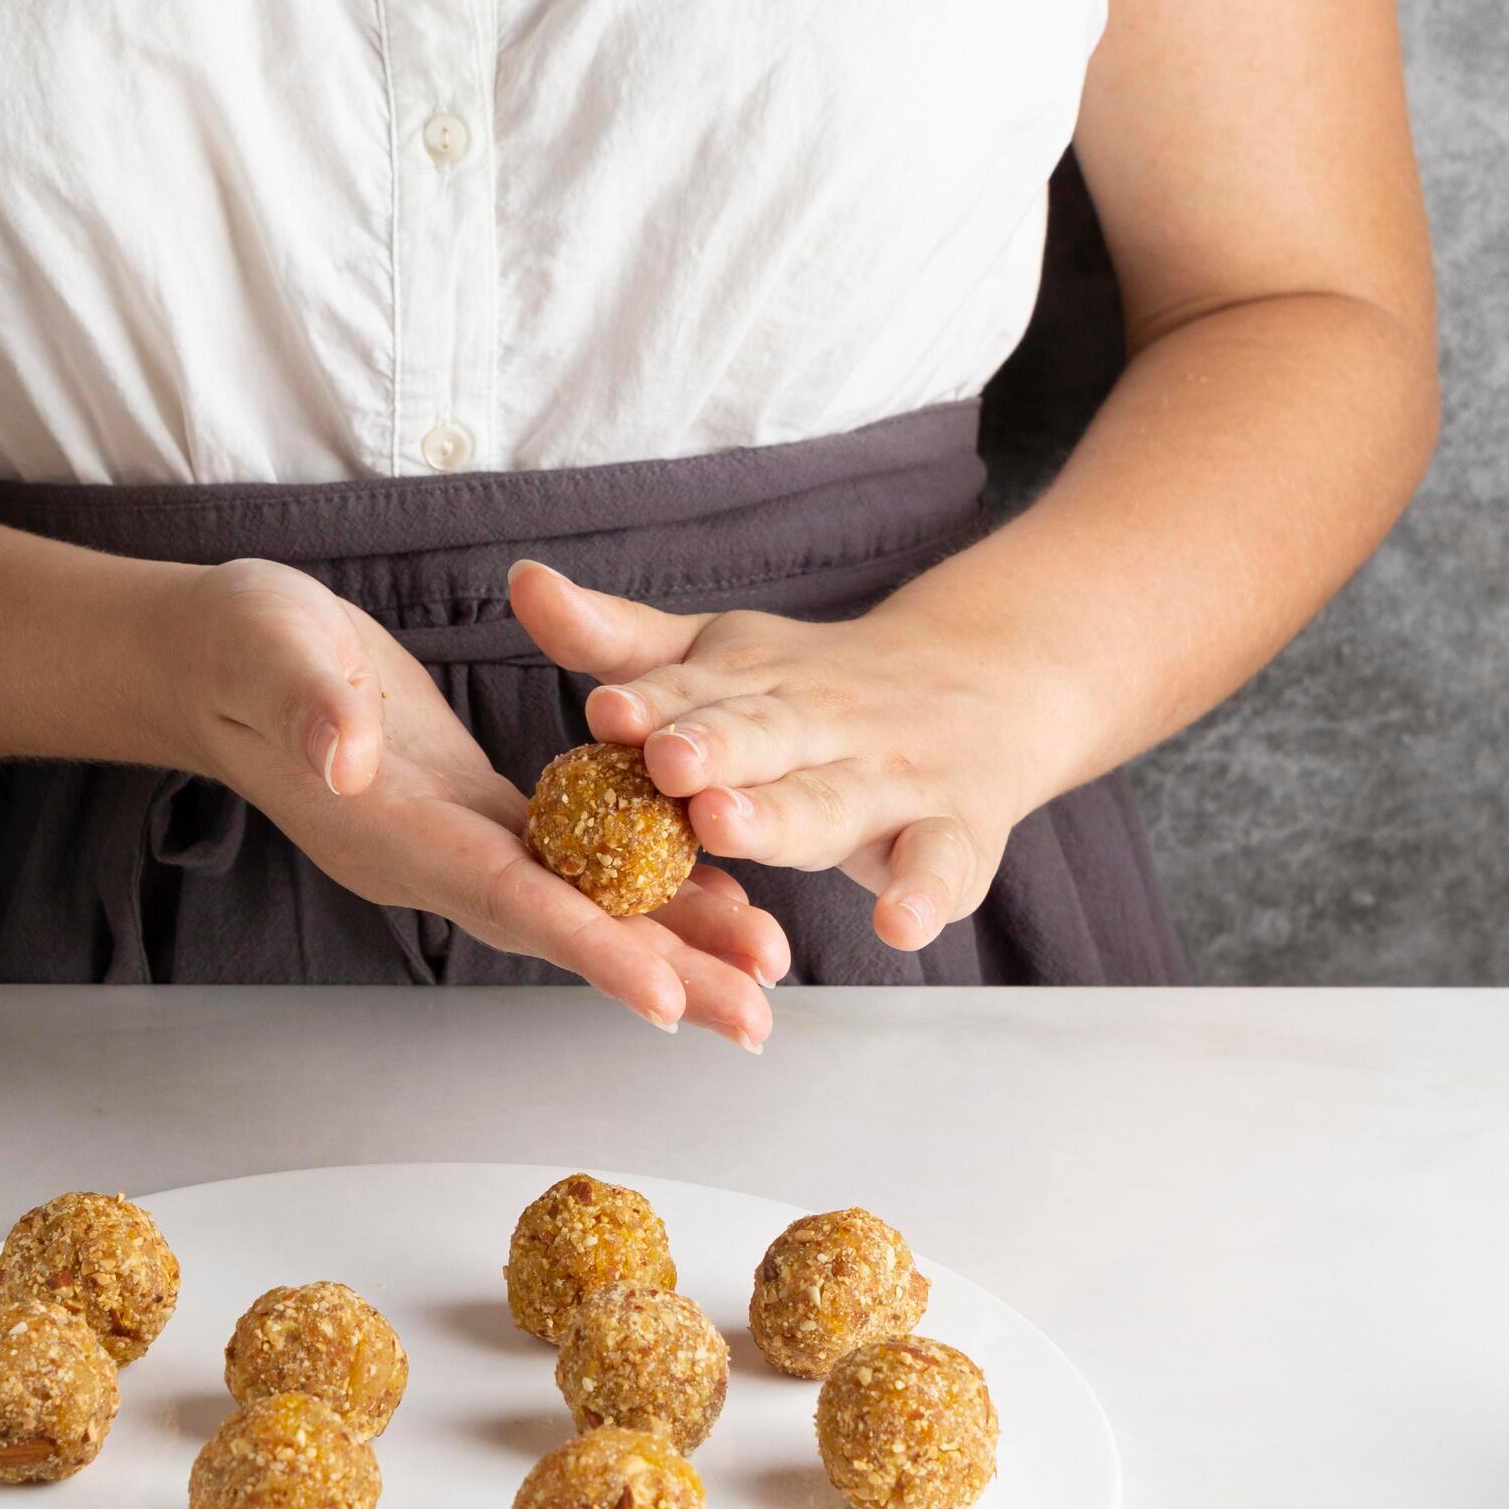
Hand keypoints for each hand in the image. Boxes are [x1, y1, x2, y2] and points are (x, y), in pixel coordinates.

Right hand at [172, 558, 786, 1040]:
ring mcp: (460, 844)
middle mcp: (435, 860)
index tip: (666, 998)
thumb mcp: (268, 657)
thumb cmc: (240, 648)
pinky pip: (577, 863)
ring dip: (674, 942)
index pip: (506, 899)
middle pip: (567, 929)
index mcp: (392, 831)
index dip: (589, 947)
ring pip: (585, 905)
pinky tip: (715, 896)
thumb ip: (306, 708)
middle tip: (759, 1023)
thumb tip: (342, 752)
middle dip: (665, 975)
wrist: (218, 660)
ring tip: (766, 975)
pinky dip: (645, 883)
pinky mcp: (481, 814)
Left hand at [509, 560, 1058, 951]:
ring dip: (784, 817)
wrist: (984, 681)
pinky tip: (899, 927)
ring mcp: (888, 782)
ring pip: (831, 802)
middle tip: (668, 765)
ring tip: (732, 828)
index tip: (609, 713)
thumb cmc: (811, 687)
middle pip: (763, 738)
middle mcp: (823, 725)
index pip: (696, 692)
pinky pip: (938, 867)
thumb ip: (622, 639)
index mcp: (759, 683)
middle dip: (715, 750)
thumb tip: (523, 581)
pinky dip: (924, 896)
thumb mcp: (719, 653)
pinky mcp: (948, 835)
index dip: (654, 704)